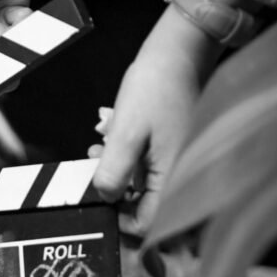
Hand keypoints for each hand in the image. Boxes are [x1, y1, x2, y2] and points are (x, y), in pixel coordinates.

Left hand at [91, 4, 223, 236]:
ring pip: (144, 187)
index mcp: (173, 178)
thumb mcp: (126, 131)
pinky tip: (111, 140)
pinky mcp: (174, 149)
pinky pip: (149, 167)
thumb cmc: (156, 87)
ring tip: (99, 150)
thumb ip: (114, 171)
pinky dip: (129, 159)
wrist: (181, 51)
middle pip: (145, 208)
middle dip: (115, 193)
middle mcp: (181, 176)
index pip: (148, 225)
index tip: (99, 206)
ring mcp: (179, 163)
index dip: (120, 223)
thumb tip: (105, 199)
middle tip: (94, 174)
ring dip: (118, 174)